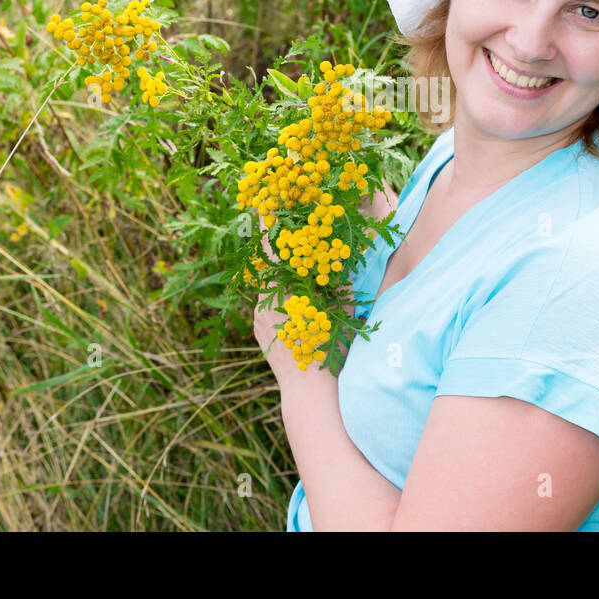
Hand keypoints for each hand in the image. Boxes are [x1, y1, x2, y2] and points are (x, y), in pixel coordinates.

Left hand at [252, 211, 354, 379]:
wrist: (310, 391)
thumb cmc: (329, 347)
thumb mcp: (340, 308)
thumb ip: (337, 279)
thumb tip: (336, 254)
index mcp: (281, 290)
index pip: (269, 250)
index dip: (266, 227)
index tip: (263, 208)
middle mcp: (264, 301)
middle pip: (267, 267)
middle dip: (278, 251)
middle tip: (290, 236)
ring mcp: (259, 318)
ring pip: (267, 288)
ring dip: (279, 276)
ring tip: (295, 268)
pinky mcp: (260, 332)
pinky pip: (267, 306)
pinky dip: (278, 297)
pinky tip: (294, 300)